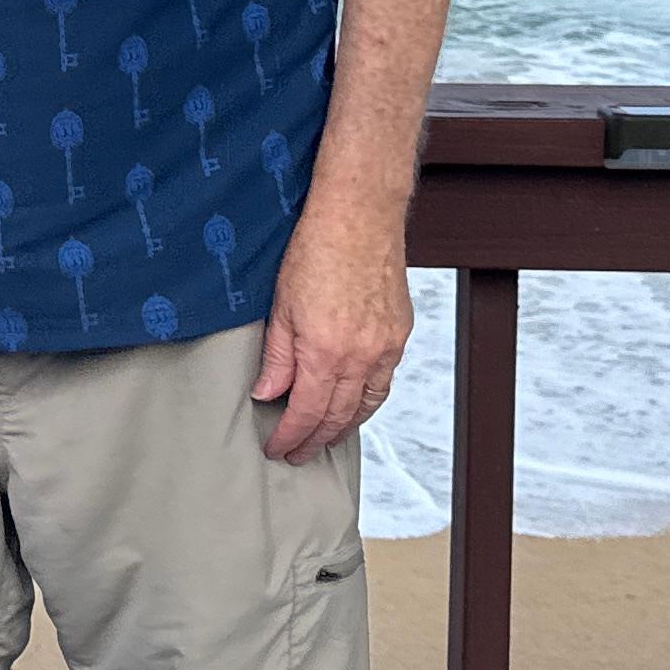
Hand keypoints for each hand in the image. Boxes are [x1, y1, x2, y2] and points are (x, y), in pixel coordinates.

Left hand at [255, 211, 411, 463]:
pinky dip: (367, 401)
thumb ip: (277, 358)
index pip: (307, 413)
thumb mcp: (281, 306)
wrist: (360, 216)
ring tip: (324, 438)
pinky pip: (385, 382)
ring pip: (367, 405)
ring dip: (344, 427)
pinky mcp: (400, 333)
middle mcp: (362, 356)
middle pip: (339, 417)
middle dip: (316, 441)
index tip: (277, 449)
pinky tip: (354, 404)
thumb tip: (268, 395)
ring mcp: (386, 347)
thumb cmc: (316, 250)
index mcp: (326, 352)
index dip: (291, 437)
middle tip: (298, 454)